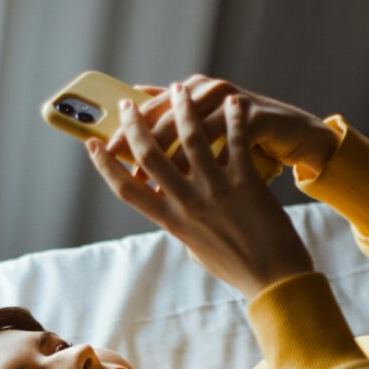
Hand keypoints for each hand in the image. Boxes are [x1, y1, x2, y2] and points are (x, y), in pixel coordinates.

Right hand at [86, 83, 314, 299]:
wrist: (276, 280)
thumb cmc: (236, 266)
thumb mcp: (196, 248)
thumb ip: (180, 224)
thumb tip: (168, 206)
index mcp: (172, 222)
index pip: (127, 190)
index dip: (105, 165)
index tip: (92, 144)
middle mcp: (188, 205)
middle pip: (150, 156)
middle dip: (134, 125)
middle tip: (125, 105)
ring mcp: (216, 193)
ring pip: (190, 139)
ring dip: (180, 109)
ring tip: (177, 88)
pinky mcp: (246, 184)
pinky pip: (236, 141)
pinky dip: (233, 118)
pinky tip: (232, 101)